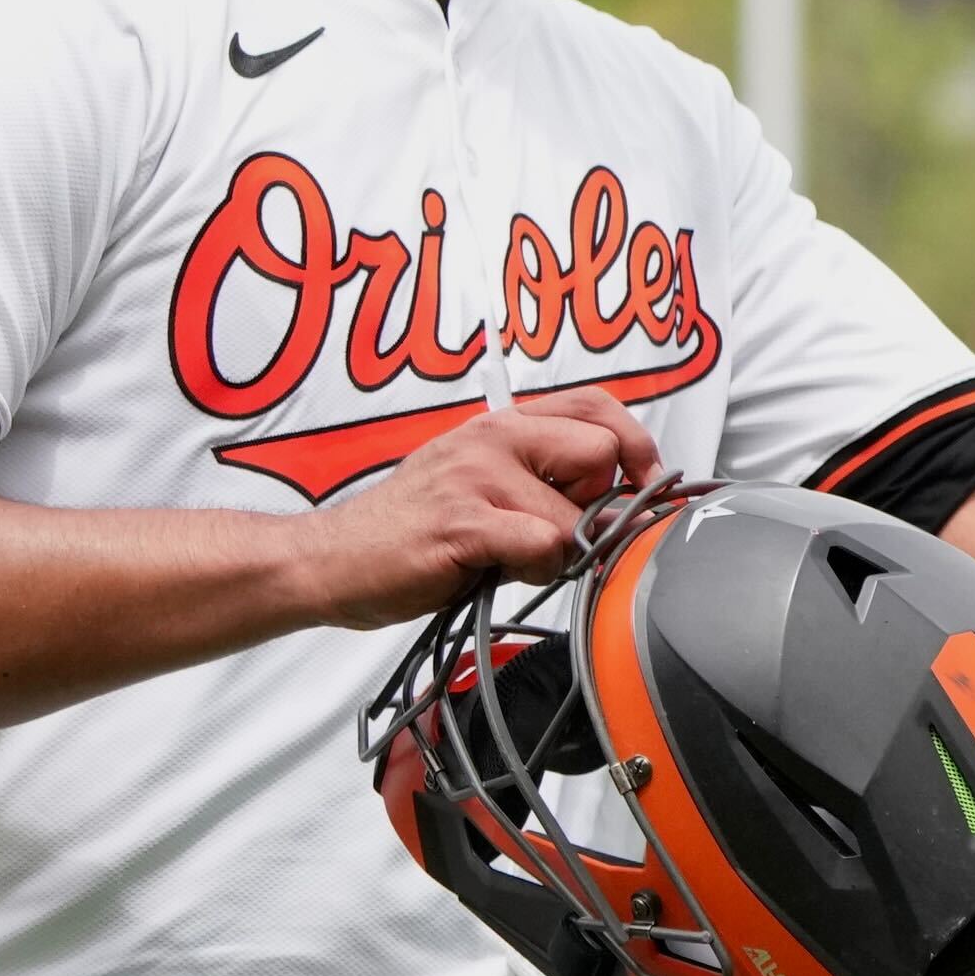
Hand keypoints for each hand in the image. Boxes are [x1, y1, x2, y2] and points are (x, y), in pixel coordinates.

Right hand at [291, 391, 664, 628]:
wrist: (332, 559)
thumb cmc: (412, 528)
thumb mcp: (481, 484)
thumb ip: (542, 480)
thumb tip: (620, 502)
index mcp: (501, 425)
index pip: (596, 405)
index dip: (634, 444)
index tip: (643, 483)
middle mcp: (491, 438)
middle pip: (602, 455)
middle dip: (595, 505)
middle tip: (551, 531)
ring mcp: (476, 476)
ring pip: (575, 516)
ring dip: (556, 554)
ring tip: (506, 558)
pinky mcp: (464, 522)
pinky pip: (544, 545)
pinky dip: (533, 570)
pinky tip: (494, 570)